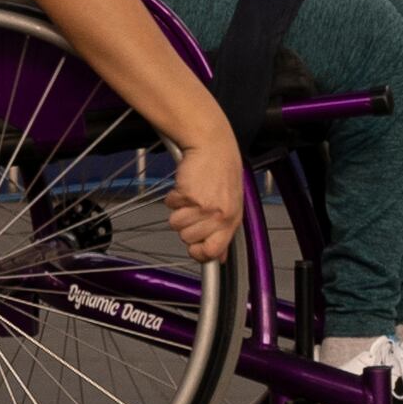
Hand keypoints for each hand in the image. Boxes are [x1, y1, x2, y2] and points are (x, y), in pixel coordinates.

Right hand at [168, 131, 245, 266]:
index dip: (198, 252)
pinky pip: (170, 205)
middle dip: (186, 225)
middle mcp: (219, 216)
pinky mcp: (188, 194)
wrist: (214, 145)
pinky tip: (186, 186)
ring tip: (190, 196)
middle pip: (187, 239)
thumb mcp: (232, 205)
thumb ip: (225, 233)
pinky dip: (173, 197)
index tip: (194, 246)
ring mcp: (203, 205)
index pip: (212, 252)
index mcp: (232, 221)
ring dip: (178, 211)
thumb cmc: (222, 172)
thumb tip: (220, 258)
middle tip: (195, 208)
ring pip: (175, 224)